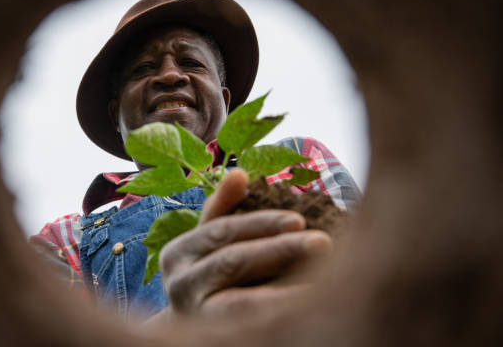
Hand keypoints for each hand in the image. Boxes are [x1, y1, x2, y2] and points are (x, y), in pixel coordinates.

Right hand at [157, 168, 331, 317]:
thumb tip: (239, 173)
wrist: (193, 332)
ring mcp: (193, 315)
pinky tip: (312, 304)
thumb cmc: (209, 275)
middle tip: (323, 242)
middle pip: (233, 260)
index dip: (262, 223)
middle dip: (280, 249)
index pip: (223, 229)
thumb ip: (224, 209)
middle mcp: (178, 283)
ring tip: (326, 275)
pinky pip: (253, 324)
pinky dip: (283, 312)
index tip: (300, 220)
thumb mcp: (211, 241)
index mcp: (177, 252)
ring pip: (242, 299)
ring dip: (287, 284)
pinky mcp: (213, 338)